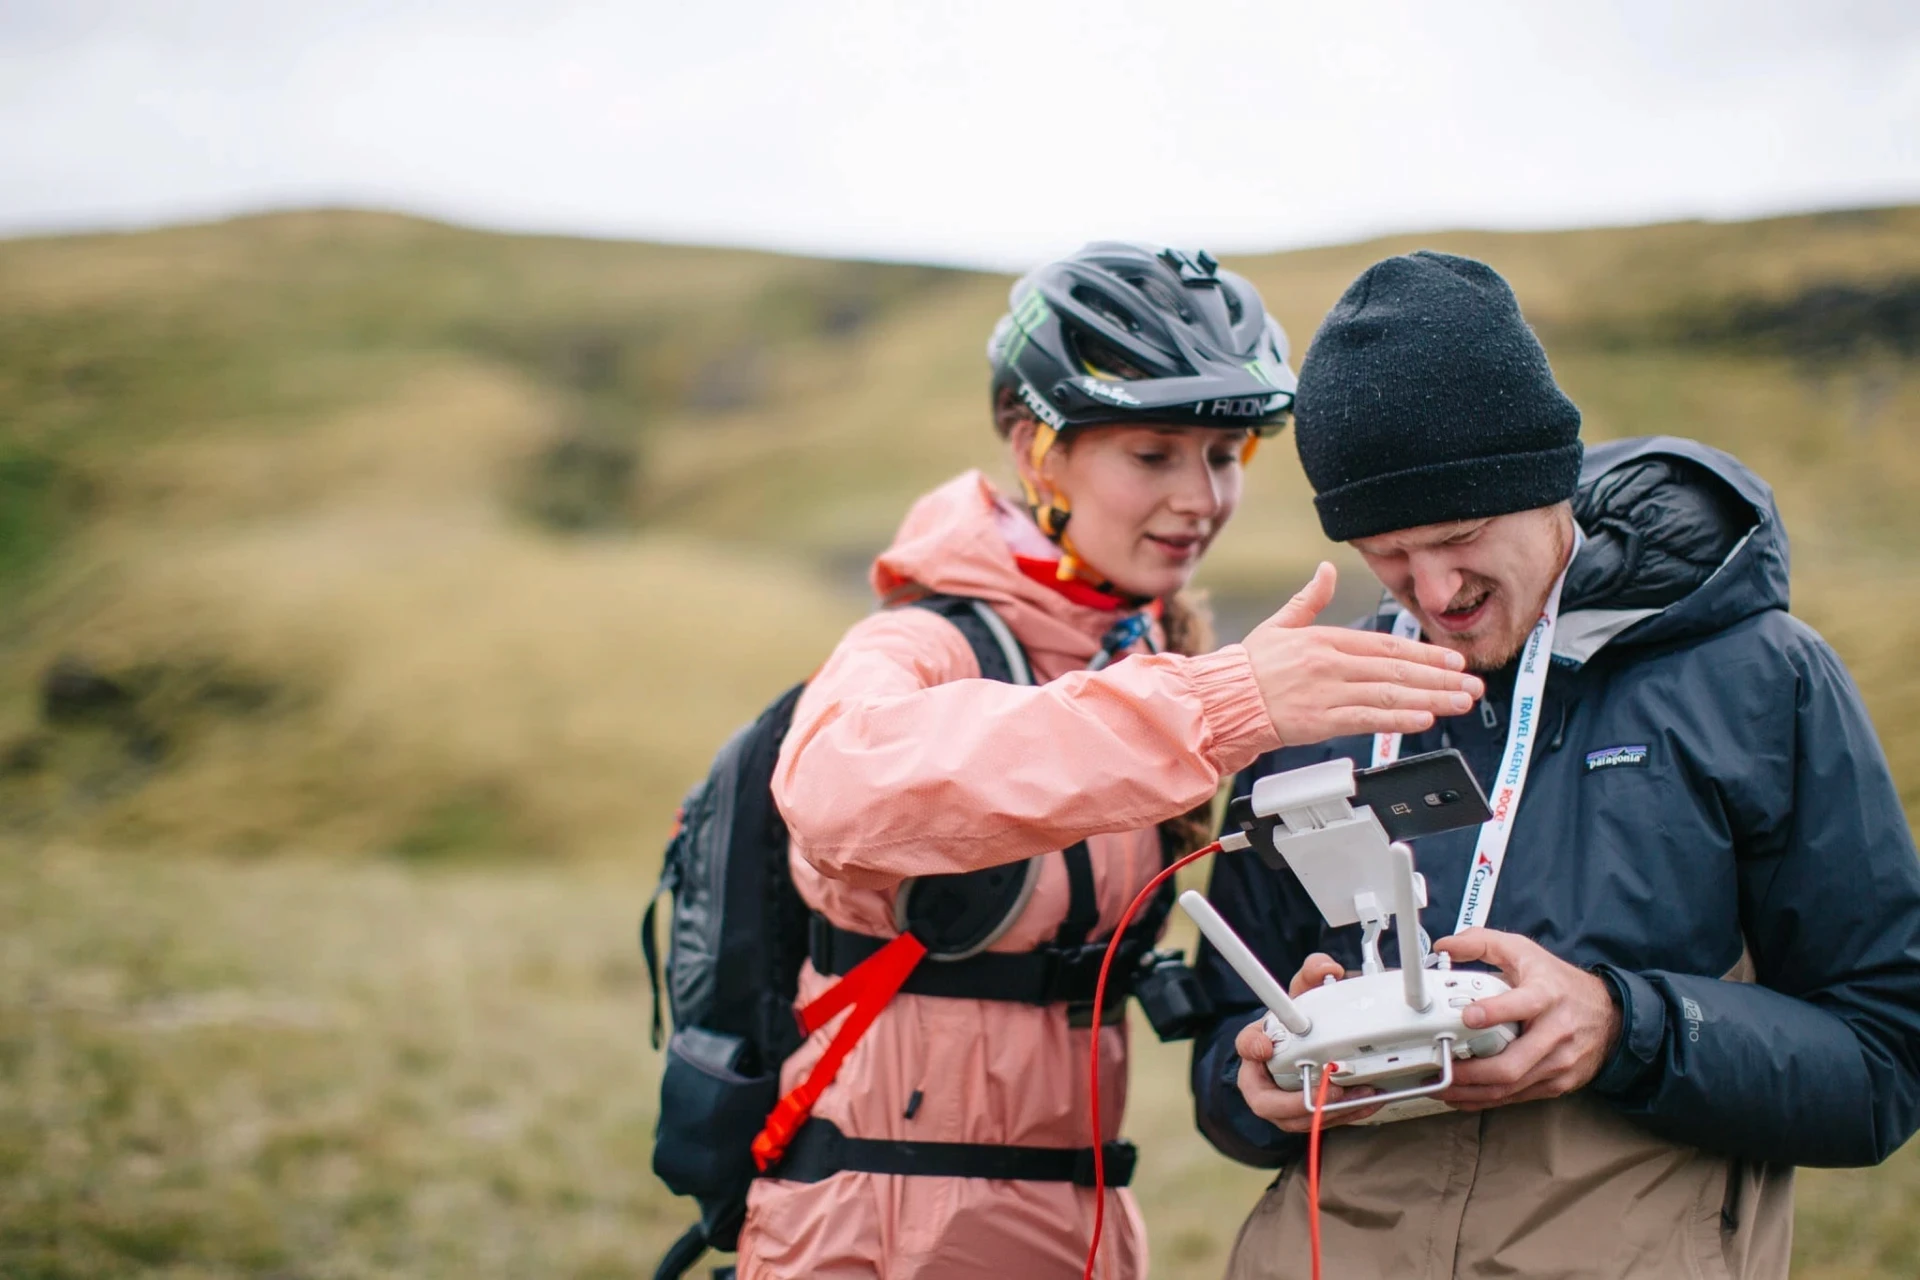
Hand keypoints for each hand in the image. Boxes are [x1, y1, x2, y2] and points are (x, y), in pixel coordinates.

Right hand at [1234, 952, 1384, 1132]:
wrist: (1303, 1048)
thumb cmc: (1297, 1025)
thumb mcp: (1302, 994)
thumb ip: (1312, 975)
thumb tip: (1326, 967)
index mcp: (1257, 1045)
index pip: (1246, 1044)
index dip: (1254, 1047)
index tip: (1266, 1046)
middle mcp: (1263, 1080)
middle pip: (1266, 1101)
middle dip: (1297, 1101)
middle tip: (1327, 1088)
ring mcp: (1281, 1105)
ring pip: (1296, 1120)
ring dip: (1329, 1111)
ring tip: (1359, 1095)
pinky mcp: (1303, 1118)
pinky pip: (1319, 1124)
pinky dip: (1345, 1114)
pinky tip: (1367, 1102)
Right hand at [1243, 563, 1483, 744]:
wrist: (1224, 699)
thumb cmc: (1249, 667)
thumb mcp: (1280, 623)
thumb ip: (1310, 598)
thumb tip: (1327, 570)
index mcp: (1326, 640)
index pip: (1387, 646)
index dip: (1424, 654)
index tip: (1453, 661)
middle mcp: (1332, 664)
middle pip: (1397, 671)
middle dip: (1440, 679)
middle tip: (1472, 685)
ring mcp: (1328, 693)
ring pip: (1390, 695)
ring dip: (1431, 699)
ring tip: (1460, 703)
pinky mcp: (1321, 720)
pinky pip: (1367, 720)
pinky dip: (1398, 720)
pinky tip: (1423, 720)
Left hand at [1434, 928, 1622, 1110]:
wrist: (1610, 1017)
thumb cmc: (1560, 984)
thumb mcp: (1523, 951)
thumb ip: (1482, 943)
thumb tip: (1445, 946)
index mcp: (1547, 995)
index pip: (1522, 1004)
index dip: (1494, 1012)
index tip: (1468, 1016)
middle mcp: (1556, 1032)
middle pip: (1512, 1063)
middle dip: (1471, 1072)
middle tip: (1442, 1067)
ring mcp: (1559, 1062)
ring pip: (1511, 1086)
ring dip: (1472, 1091)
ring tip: (1443, 1087)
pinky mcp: (1559, 1083)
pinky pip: (1518, 1097)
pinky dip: (1488, 1099)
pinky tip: (1464, 1096)